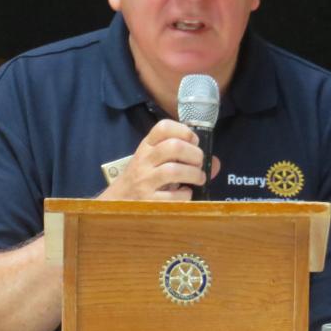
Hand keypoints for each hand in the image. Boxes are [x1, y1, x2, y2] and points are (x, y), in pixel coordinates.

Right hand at [99, 119, 220, 200]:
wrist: (115, 203)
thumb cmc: (140, 180)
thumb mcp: (155, 163)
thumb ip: (183, 159)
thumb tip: (215, 163)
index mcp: (146, 147)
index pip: (163, 127)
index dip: (184, 131)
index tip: (193, 141)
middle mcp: (143, 161)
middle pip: (173, 147)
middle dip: (194, 154)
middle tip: (198, 163)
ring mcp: (144, 181)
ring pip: (174, 170)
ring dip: (194, 174)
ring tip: (197, 179)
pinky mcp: (147, 201)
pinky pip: (173, 197)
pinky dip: (186, 195)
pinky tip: (185, 195)